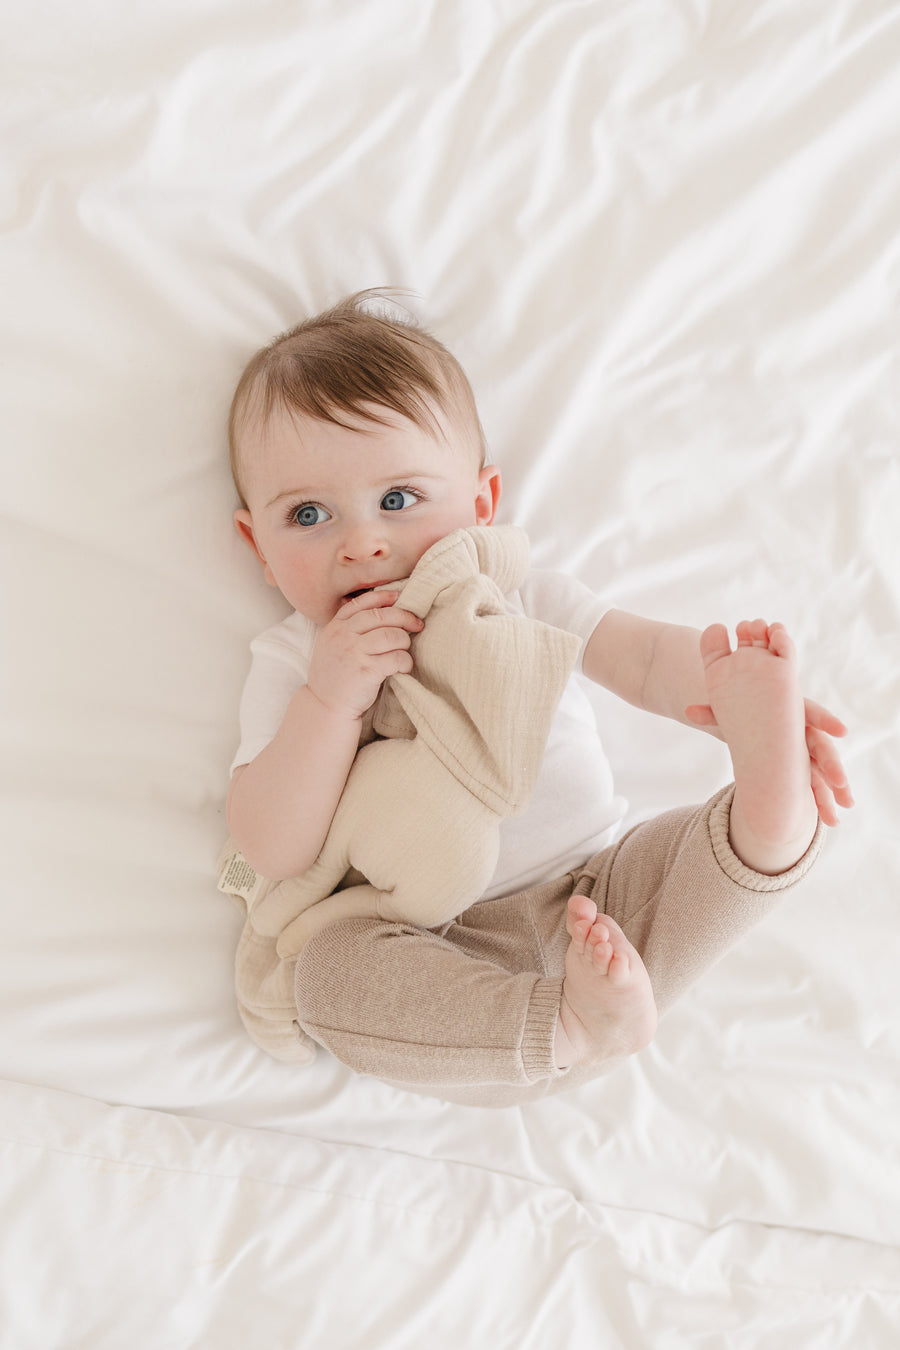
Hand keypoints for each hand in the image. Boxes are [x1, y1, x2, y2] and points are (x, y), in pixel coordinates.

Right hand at [306, 590, 423, 719]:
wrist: (325, 706)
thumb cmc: (335, 677)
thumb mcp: (331, 646)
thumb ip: (348, 629)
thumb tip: (381, 612)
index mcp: (335, 627)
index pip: (361, 603)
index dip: (383, 597)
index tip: (399, 597)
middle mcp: (343, 636)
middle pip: (381, 616)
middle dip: (404, 617)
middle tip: (417, 624)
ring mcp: (354, 653)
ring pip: (392, 635)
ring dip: (404, 642)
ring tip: (404, 651)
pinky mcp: (367, 671)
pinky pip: (397, 657)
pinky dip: (406, 661)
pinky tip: (404, 667)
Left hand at [685, 694, 853, 827]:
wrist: (746, 715)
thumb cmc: (739, 709)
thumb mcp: (728, 710)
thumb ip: (713, 711)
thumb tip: (687, 711)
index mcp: (789, 709)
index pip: (811, 712)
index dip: (826, 720)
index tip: (842, 731)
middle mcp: (802, 730)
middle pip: (821, 747)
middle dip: (832, 766)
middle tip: (841, 784)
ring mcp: (803, 750)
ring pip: (821, 771)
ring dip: (832, 792)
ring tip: (838, 815)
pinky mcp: (800, 767)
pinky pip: (812, 784)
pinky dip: (821, 800)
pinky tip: (828, 822)